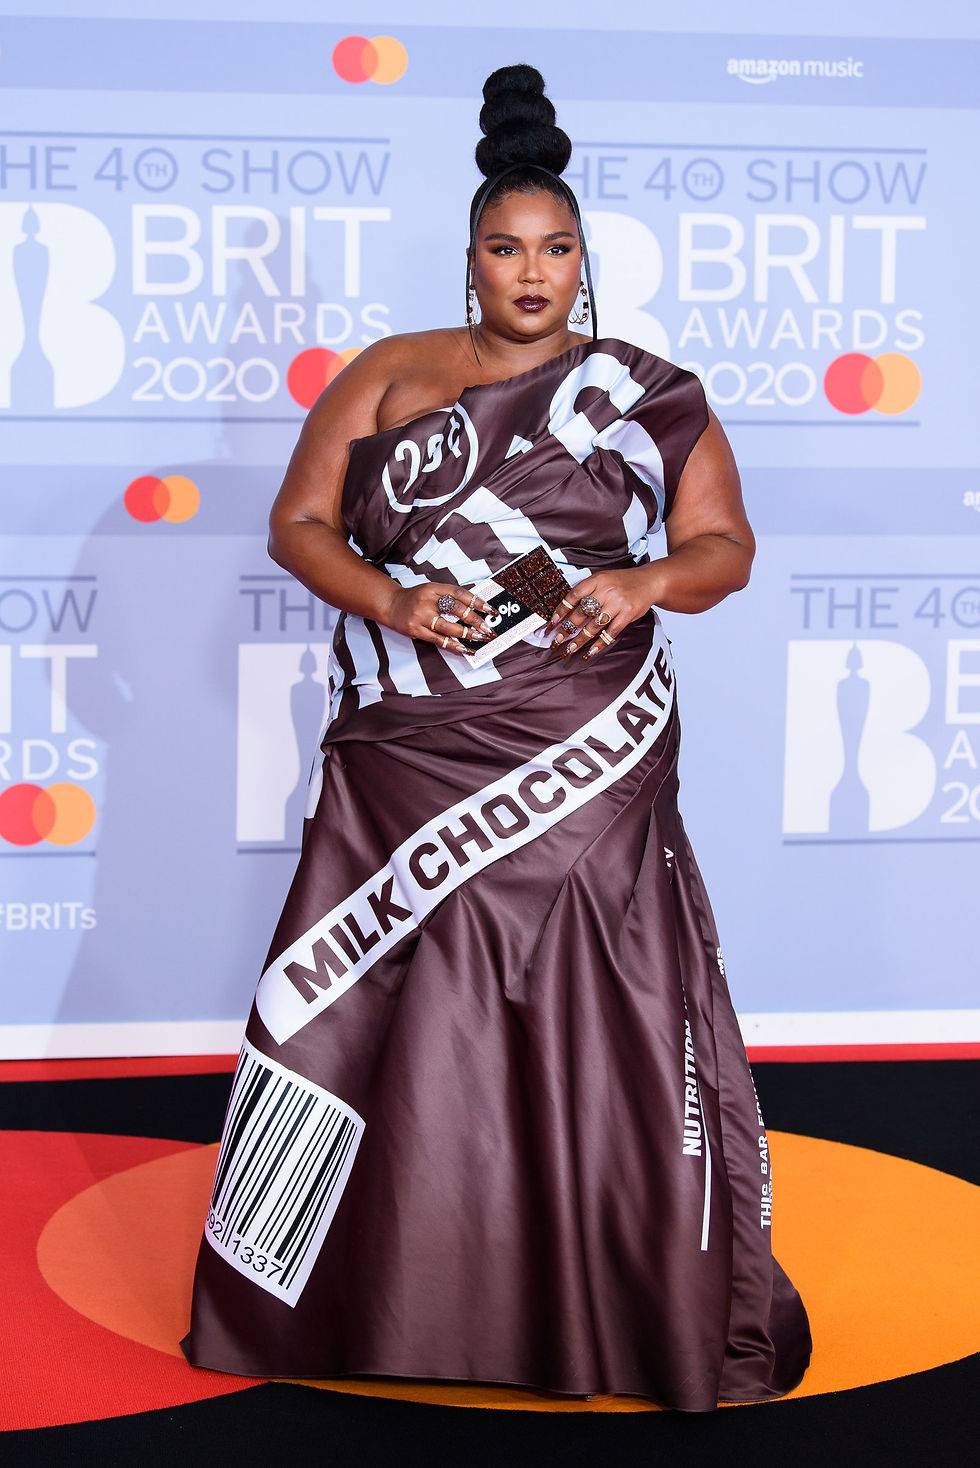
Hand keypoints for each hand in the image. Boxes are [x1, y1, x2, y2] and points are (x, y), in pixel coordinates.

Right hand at [382, 582, 497, 652]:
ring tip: (480, 638)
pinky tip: (464, 648)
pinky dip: (453, 645)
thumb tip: (476, 608)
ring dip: (466, 634)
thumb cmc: (416, 598)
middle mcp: (427, 600)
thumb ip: (450, 596)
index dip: (477, 602)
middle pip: (456, 610)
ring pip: (448, 627)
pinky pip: (438, 640)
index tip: (490, 610)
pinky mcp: (415, 630)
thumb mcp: (432, 590)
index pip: (459, 593)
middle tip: (488, 629)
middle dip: (475, 620)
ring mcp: (420, 616)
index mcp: (433, 588)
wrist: (391, 605)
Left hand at [546, 567, 657, 660]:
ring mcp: (618, 603)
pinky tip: (591, 651)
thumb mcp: (603, 578)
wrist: (649, 581)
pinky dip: (599, 644)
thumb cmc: (623, 582)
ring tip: (570, 649)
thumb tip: (567, 610)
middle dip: (567, 629)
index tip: (553, 623)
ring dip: (580, 640)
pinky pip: (610, 632)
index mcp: (597, 579)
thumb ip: (588, 590)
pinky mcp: (628, 614)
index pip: (574, 595)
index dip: (561, 610)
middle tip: (557, 640)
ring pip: (594, 625)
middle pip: (582, 612)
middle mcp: (606, 590)